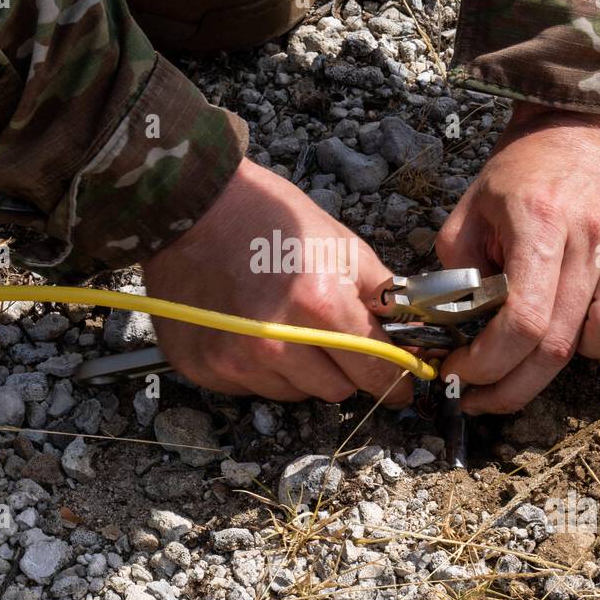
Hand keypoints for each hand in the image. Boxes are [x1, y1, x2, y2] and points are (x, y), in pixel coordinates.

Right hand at [143, 159, 413, 404]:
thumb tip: (408, 332)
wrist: (191, 206)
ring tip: (283, 325)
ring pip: (295, 393)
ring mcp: (236, 360)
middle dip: (343, 368)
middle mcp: (276, 342)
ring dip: (300, 371)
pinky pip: (253, 389)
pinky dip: (260, 369)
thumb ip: (381, 294)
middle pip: (337, 390)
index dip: (395, 380)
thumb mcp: (339, 243)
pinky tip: (250, 331)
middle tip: (328, 334)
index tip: (402, 386)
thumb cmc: (268, 217)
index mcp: (319, 305)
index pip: (375, 368)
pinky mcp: (205, 369)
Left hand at [437, 106, 599, 414]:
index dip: (487, 364)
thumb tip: (452, 333)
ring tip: (559, 337)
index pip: (521, 319)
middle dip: (511, 387)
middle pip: (560, 343)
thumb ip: (455, 272)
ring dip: (583, 354)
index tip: (459, 374)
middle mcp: (592, 236)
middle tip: (481, 398)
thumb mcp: (469, 212)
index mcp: (539, 223)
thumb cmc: (520, 174)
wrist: (578, 125)